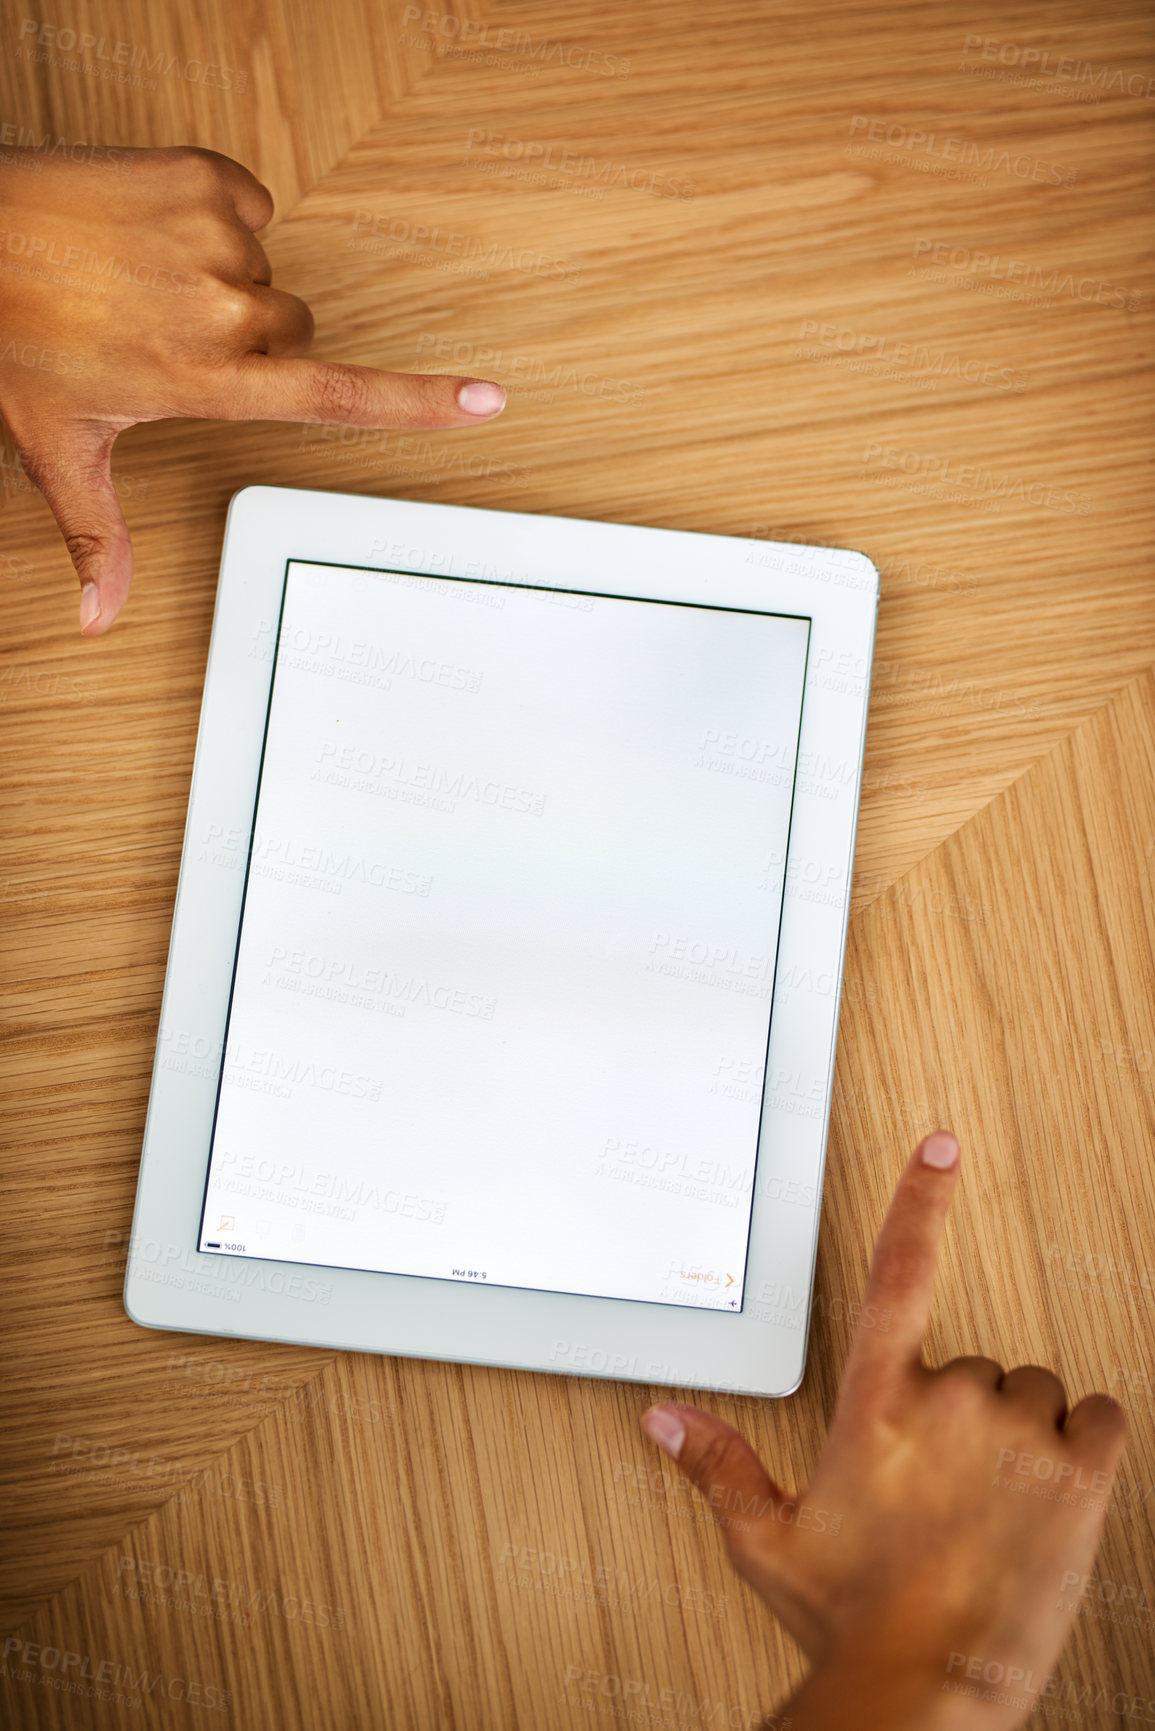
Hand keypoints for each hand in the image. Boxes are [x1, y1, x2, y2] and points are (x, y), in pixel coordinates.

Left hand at [0, 146, 506, 634]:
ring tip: (150, 277)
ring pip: (268, 273)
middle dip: (257, 341)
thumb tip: (98, 618)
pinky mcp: (206, 176)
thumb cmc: (14, 331)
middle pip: (296, 334)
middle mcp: (225, 311)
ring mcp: (218, 238)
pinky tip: (155, 232)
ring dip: (228, 278)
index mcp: (209, 380)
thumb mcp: (61, 446)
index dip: (421, 405)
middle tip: (175, 334)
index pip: (340, 399)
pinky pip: (249, 204)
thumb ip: (99, 535)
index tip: (487, 402)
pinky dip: (215, 215)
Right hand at [640, 1133, 1127, 1729]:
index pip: (895, 1270)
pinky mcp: (1080, 1473)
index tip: (941, 1146)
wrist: (928, 1685)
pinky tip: (1052, 1489)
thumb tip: (664, 1420)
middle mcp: (946, 1401)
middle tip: (945, 1484)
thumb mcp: (770, 1540)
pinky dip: (1087, 1446)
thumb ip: (718, 1465)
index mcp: (874, 1403)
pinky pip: (1103, 1418)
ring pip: (1036, 1392)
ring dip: (1022, 1433)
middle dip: (965, 1412)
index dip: (918, 1198)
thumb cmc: (853, 1618)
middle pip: (975, 1362)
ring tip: (992, 1502)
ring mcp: (1016, 1433)